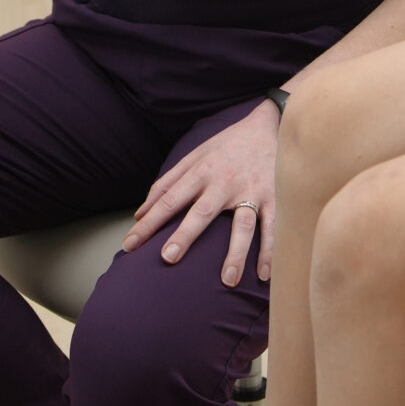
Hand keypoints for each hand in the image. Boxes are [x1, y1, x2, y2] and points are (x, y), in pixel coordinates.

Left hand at [121, 101, 278, 286]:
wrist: (267, 125)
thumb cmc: (224, 146)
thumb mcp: (193, 156)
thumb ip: (166, 183)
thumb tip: (138, 213)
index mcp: (201, 172)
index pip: (169, 199)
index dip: (149, 222)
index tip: (130, 245)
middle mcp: (224, 182)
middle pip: (202, 212)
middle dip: (185, 234)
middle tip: (168, 258)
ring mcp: (251, 190)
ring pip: (243, 224)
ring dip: (236, 252)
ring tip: (228, 280)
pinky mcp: (274, 196)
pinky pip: (273, 226)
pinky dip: (271, 250)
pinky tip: (265, 274)